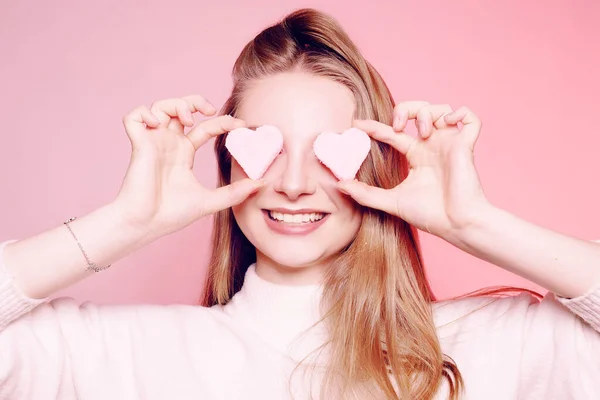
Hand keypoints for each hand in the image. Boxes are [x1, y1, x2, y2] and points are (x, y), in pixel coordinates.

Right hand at [113, 95, 263, 237]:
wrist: (146, 224)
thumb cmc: (171, 215)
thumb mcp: (210, 202)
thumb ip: (235, 193)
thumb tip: (261, 184)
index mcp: (183, 153)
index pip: (205, 128)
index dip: (222, 121)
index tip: (240, 125)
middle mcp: (168, 144)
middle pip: (180, 108)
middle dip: (195, 101)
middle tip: (210, 111)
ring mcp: (153, 142)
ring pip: (160, 107)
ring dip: (176, 105)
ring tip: (188, 119)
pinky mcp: (138, 144)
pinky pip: (134, 117)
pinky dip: (145, 113)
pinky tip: (158, 124)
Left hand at [337, 101, 490, 237]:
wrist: (455, 224)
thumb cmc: (429, 215)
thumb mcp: (391, 202)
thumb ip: (365, 194)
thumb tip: (339, 184)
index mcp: (416, 156)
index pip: (393, 133)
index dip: (375, 126)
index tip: (356, 124)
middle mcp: (432, 146)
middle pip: (418, 111)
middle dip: (406, 110)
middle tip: (398, 126)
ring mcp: (450, 144)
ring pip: (441, 109)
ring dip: (427, 113)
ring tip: (422, 132)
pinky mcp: (466, 145)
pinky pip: (471, 118)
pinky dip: (460, 113)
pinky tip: (447, 124)